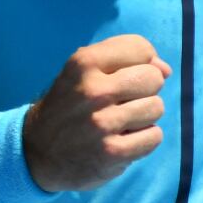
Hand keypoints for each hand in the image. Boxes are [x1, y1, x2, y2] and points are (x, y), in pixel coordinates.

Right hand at [24, 35, 172, 192]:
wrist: (36, 153)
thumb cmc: (69, 106)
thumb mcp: (84, 72)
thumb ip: (125, 60)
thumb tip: (166, 69)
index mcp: (84, 63)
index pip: (141, 49)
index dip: (140, 64)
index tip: (123, 78)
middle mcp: (92, 91)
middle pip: (153, 78)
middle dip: (144, 91)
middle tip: (122, 103)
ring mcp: (102, 123)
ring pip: (156, 108)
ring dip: (143, 118)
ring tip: (120, 124)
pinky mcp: (112, 153)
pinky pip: (154, 136)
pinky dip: (143, 140)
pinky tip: (122, 141)